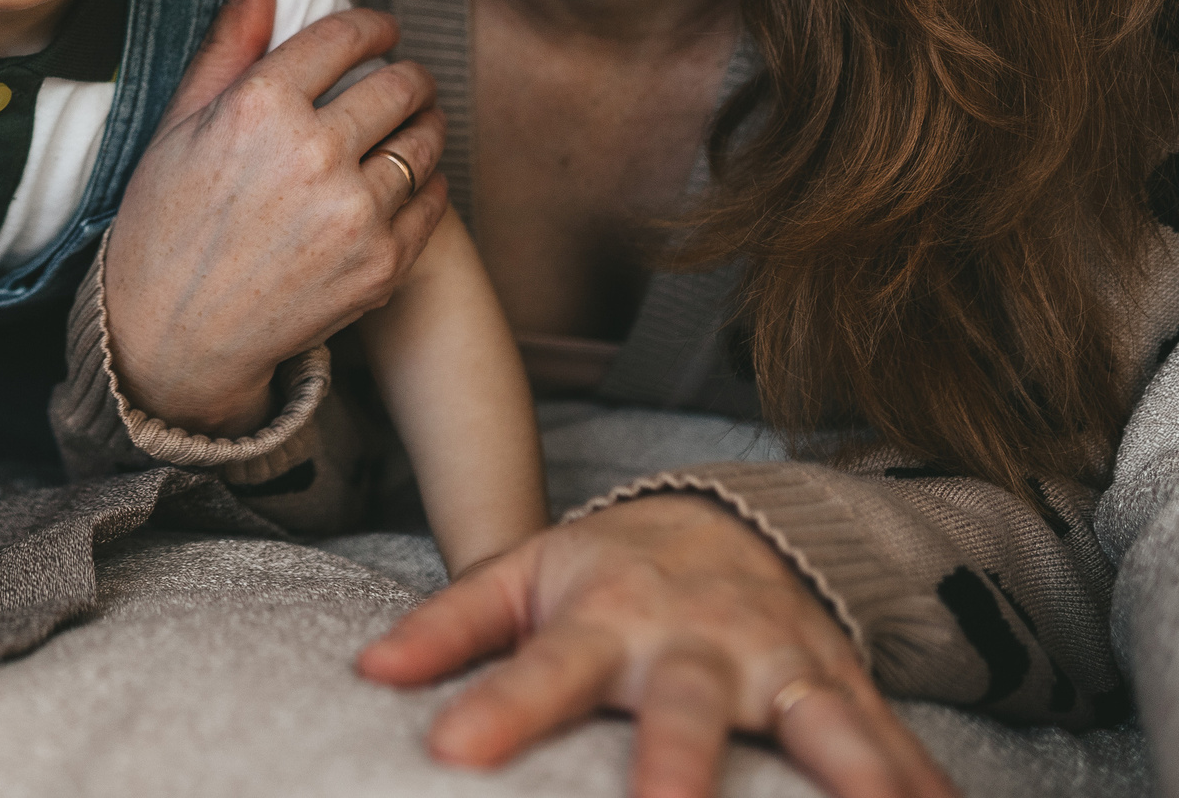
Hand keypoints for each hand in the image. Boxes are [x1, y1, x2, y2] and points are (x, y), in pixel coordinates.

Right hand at [101, 0, 450, 433]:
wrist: (171, 336)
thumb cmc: (164, 224)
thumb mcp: (179, 125)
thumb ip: (229, 44)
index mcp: (260, 107)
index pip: (348, 37)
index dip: (374, 27)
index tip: (381, 32)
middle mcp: (314, 154)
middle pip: (400, 84)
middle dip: (406, 74)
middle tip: (401, 81)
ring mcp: (353, 213)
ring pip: (425, 140)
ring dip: (424, 125)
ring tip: (409, 126)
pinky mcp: (381, 264)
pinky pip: (433, 201)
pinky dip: (427, 184)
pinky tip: (404, 183)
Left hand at [358, 493, 955, 797]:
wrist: (723, 520)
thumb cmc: (606, 568)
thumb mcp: (519, 575)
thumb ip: (447, 626)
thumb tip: (369, 672)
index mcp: (603, 615)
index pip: (539, 667)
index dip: (499, 709)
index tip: (449, 751)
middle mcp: (697, 641)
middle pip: (688, 704)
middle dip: (678, 760)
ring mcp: (781, 662)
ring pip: (820, 723)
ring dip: (852, 778)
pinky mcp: (842, 684)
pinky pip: (893, 740)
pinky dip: (923, 783)